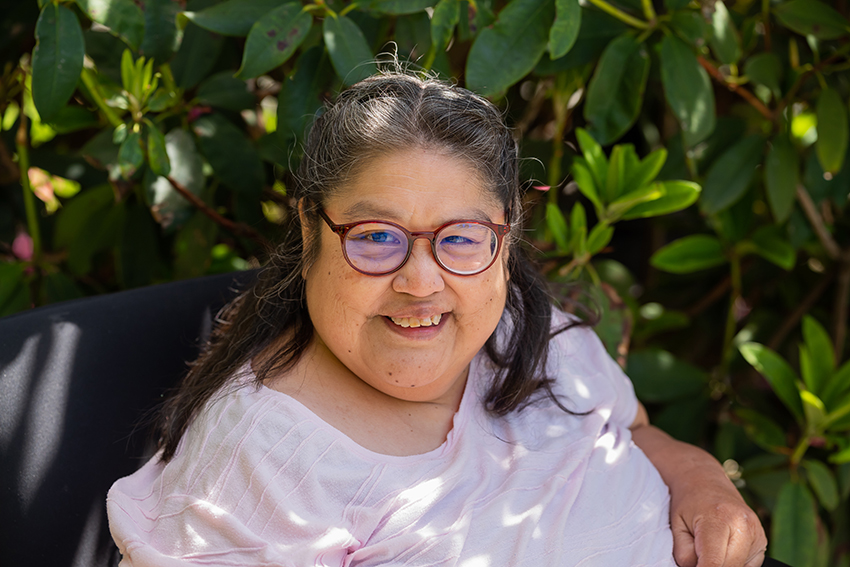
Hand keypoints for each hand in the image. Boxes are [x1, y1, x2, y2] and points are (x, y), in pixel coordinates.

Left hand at [628, 412, 767, 566]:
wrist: (704, 480)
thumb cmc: (687, 503)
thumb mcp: (677, 528)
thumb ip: (686, 555)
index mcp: (718, 518)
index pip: (714, 563)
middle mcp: (743, 524)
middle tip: (698, 557)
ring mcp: (757, 531)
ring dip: (724, 564)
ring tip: (710, 547)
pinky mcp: (762, 538)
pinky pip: (750, 565)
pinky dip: (735, 562)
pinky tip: (723, 548)